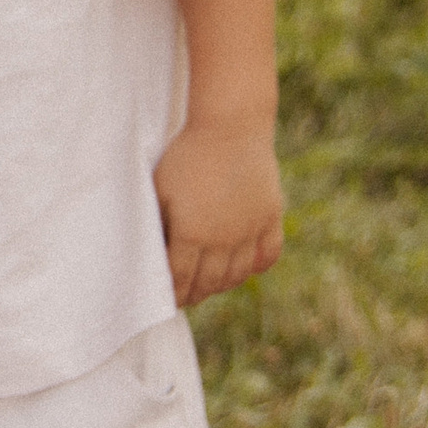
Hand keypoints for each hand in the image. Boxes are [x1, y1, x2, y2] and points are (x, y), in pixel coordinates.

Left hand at [154, 120, 283, 306]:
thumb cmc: (187, 155)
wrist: (230, 126)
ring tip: (211, 285)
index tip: (168, 301)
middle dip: (195, 294)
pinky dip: (255, 267)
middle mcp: (224, 239)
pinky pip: (268, 256)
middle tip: (187, 296)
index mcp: (192, 234)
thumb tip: (156, 254)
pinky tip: (243, 268)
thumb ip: (159, 225)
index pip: (180, 279)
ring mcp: (251, 230)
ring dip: (222, 284)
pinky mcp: (272, 217)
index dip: (173, 294)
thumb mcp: (161, 190)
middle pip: (209, 282)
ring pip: (238, 275)